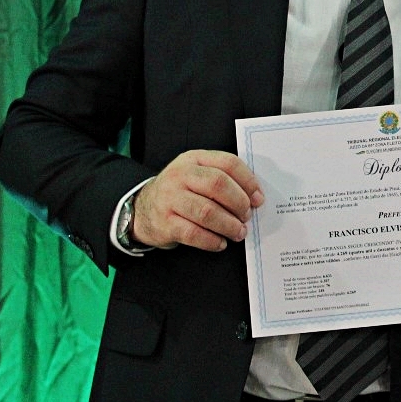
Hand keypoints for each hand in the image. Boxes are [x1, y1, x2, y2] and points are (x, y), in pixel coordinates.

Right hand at [132, 149, 263, 250]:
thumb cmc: (180, 192)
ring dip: (228, 225)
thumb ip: (223, 178)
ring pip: (207, 211)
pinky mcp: (164, 223)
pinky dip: (211, 240)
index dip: (248, 181)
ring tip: (238, 232)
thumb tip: (254, 197)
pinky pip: (193, 233)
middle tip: (247, 216)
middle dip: (239, 203)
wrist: (142, 208)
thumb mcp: (197, 174)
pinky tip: (220, 243)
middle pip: (218, 185)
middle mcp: (180, 175)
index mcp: (194, 159)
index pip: (228, 163)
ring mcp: (170, 198)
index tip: (258, 198)